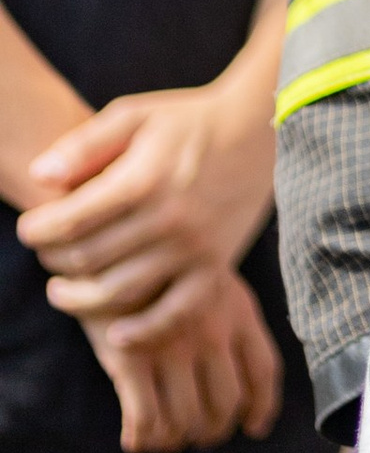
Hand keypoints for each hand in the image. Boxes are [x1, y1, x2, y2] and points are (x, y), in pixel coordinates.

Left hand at [19, 72, 277, 318]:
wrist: (257, 130)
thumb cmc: (187, 121)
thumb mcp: (134, 116)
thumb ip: (84, 144)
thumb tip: (39, 176)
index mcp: (143, 179)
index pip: (70, 221)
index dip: (37, 231)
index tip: (29, 229)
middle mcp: (168, 218)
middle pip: (88, 259)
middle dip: (54, 261)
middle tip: (47, 254)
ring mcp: (194, 247)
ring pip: (120, 292)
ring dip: (80, 300)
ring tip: (62, 291)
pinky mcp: (216, 266)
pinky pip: (176, 312)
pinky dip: (144, 331)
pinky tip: (116, 335)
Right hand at [84, 267, 282, 452]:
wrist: (106, 235)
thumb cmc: (157, 260)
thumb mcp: (208, 276)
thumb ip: (229, 315)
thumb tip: (242, 376)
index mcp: (237, 309)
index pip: (263, 371)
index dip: (261, 407)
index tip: (253, 427)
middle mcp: (211, 330)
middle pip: (225, 404)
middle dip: (212, 430)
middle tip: (196, 435)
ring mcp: (172, 345)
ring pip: (186, 420)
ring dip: (174, 439)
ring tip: (163, 439)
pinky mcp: (131, 357)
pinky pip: (146, 419)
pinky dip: (142, 437)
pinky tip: (134, 439)